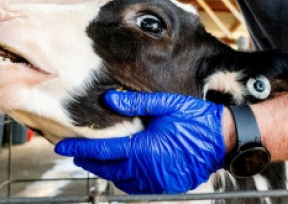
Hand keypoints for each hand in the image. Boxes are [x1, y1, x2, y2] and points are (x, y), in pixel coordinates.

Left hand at [54, 90, 225, 193]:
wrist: (226, 140)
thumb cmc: (197, 119)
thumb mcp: (167, 105)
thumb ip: (136, 104)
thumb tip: (108, 100)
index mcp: (144, 150)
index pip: (102, 153)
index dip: (79, 150)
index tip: (61, 147)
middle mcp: (148, 170)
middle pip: (108, 170)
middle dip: (90, 162)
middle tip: (76, 154)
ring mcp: (159, 182)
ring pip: (122, 182)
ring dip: (107, 171)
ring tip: (97, 160)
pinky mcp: (168, 186)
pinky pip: (139, 187)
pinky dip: (126, 179)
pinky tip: (124, 169)